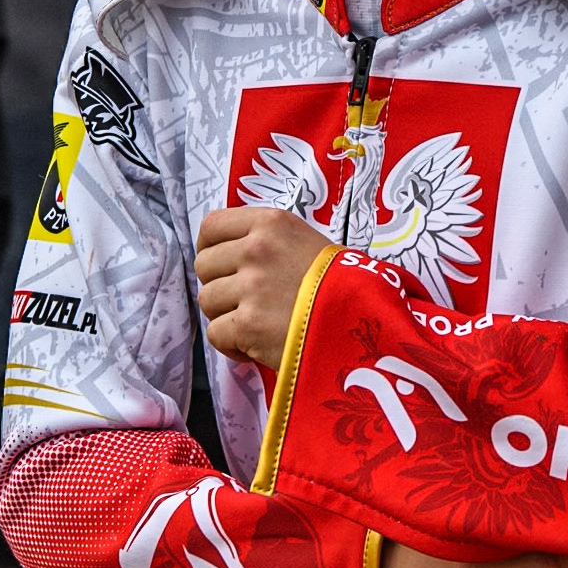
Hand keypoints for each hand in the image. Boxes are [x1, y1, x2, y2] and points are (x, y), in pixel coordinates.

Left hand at [195, 207, 332, 368]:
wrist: (363, 318)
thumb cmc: (340, 282)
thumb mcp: (306, 241)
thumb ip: (268, 242)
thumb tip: (231, 256)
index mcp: (270, 223)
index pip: (211, 226)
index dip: (210, 248)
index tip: (223, 264)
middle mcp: (256, 249)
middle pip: (204, 266)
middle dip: (219, 285)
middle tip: (244, 299)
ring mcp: (250, 287)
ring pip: (207, 301)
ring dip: (226, 316)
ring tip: (255, 323)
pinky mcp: (248, 325)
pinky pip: (216, 334)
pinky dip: (232, 345)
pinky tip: (255, 345)